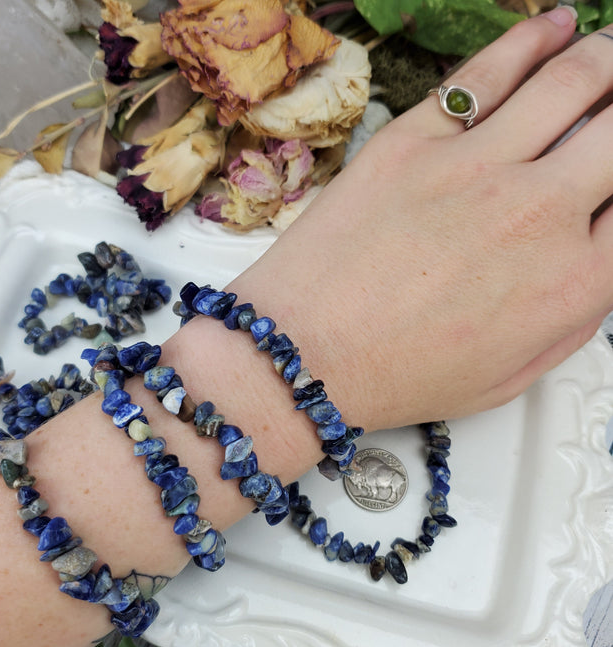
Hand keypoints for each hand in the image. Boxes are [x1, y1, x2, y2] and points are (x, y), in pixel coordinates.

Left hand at [228, 8, 612, 428]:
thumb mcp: (508, 374)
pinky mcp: (413, 142)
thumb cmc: (395, 373)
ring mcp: (473, 169)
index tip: (612, 180)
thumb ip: (571, 315)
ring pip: (571, 81)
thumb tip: (598, 260)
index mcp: (570, 282)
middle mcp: (536, 216)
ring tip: (610, 51)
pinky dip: (531, 41)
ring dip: (605, 58)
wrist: (303, 355)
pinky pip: (488, 73)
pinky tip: (554, 29)